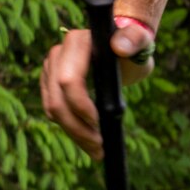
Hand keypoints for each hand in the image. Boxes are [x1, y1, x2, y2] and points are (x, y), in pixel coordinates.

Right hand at [39, 20, 156, 160]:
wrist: (121, 48)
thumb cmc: (132, 46)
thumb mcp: (141, 43)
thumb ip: (136, 40)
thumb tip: (120, 46)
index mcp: (77, 43)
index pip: (68, 80)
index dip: (80, 105)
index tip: (99, 123)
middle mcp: (58, 54)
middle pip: (57, 100)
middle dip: (77, 128)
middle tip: (100, 147)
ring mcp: (50, 69)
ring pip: (53, 109)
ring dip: (74, 133)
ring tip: (97, 149)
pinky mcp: (49, 83)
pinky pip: (53, 111)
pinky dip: (69, 129)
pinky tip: (88, 140)